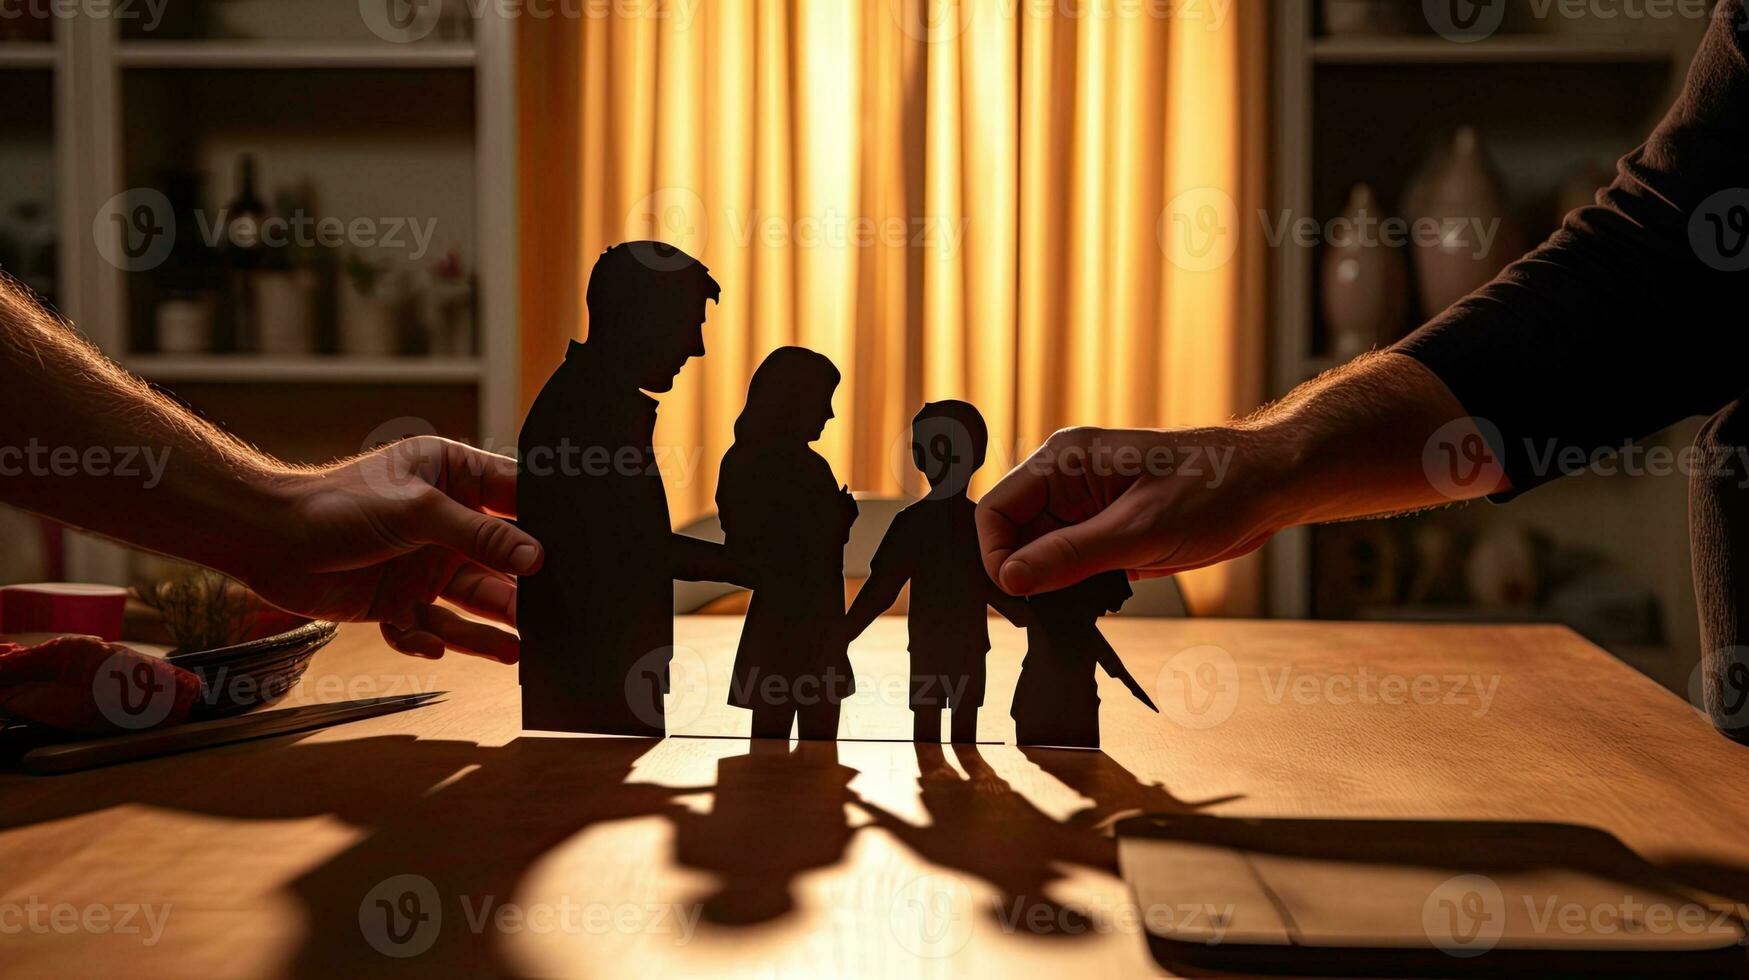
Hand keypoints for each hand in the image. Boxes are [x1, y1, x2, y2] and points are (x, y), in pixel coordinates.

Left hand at [234, 436, 542, 663]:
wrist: (266, 541)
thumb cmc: (336, 505)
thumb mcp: (417, 510)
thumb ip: (479, 535)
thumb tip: (535, 557)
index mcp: (454, 477)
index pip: (515, 498)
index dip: (544, 522)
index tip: (575, 548)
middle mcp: (445, 524)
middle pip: (500, 559)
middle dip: (523, 586)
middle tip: (552, 610)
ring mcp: (424, 566)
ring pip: (472, 601)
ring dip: (491, 625)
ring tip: (519, 648)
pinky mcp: (400, 603)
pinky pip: (429, 629)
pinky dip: (431, 642)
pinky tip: (433, 648)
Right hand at [975, 426, 1281, 595]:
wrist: (1269, 486)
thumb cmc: (1215, 487)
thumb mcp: (1141, 528)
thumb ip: (1071, 554)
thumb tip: (1011, 577)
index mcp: (1064, 461)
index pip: (996, 509)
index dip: (995, 553)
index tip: (1015, 592)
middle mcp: (1067, 481)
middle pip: (1012, 534)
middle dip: (1022, 572)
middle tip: (1045, 606)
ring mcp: (1086, 508)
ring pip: (1039, 554)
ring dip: (1050, 583)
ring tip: (1077, 601)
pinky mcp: (1107, 532)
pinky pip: (1071, 564)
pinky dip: (1075, 587)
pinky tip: (1097, 598)